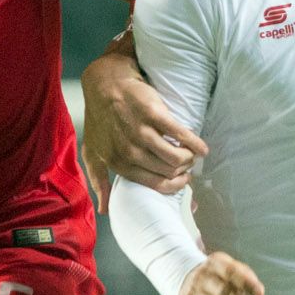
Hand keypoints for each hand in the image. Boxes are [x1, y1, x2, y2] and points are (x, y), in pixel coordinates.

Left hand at [80, 47, 207, 212]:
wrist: (104, 85)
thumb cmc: (100, 119)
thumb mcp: (92, 152)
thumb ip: (98, 180)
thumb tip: (105, 209)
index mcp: (119, 163)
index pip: (155, 184)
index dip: (173, 185)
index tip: (182, 180)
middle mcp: (130, 151)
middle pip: (169, 171)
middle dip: (183, 170)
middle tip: (188, 164)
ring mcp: (142, 132)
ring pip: (176, 156)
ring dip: (189, 157)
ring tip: (192, 154)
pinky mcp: (153, 114)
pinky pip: (180, 134)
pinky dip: (195, 143)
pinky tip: (202, 147)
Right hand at [179, 252, 266, 294]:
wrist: (183, 276)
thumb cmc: (217, 274)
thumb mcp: (228, 266)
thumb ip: (244, 275)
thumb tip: (258, 291)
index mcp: (215, 264)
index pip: (230, 272)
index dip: (246, 283)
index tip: (261, 294)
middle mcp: (202, 278)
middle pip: (223, 293)